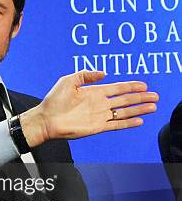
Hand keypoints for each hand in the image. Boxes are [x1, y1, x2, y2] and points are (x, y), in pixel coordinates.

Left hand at [20, 71, 157, 146]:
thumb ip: (86, 74)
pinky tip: (139, 121)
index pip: (117, 88)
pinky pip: (116, 125)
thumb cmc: (54, 100)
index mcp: (94, 92)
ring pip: (124, 112)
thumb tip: (104, 73)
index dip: (131, 86)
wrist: (46, 119)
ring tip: (153, 107)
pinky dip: (128, 123)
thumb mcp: (68, 80)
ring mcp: (99, 115)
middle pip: (125, 100)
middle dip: (140, 97)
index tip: (144, 84)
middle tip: (155, 96)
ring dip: (138, 110)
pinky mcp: (97, 127)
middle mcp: (99, 103)